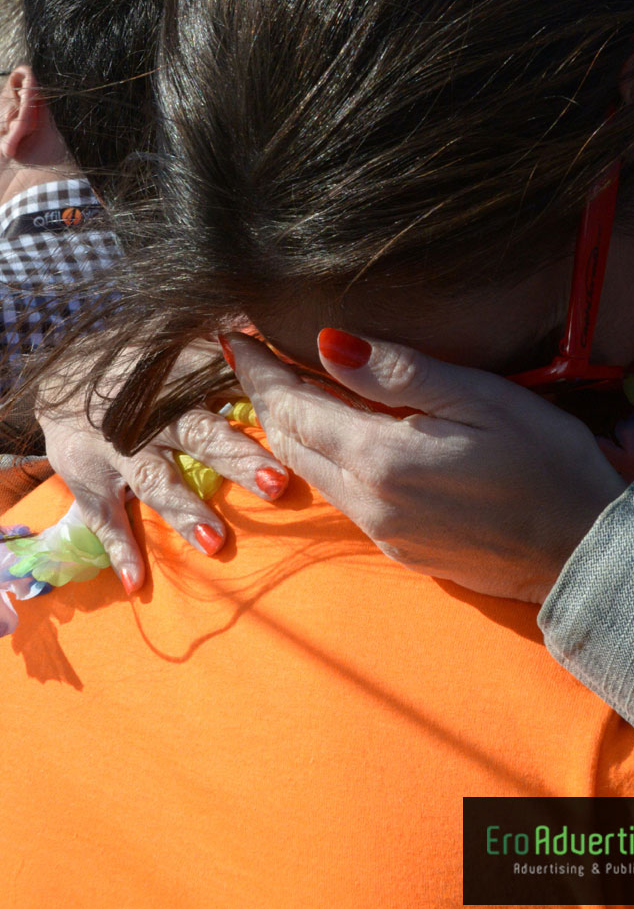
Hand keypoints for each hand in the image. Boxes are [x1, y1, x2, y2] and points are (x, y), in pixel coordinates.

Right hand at [36, 347, 288, 594]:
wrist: (63, 377)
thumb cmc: (144, 365)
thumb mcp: (179, 341)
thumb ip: (231, 342)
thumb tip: (282, 324)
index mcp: (179, 371)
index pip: (226, 381)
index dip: (260, 397)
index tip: (296, 418)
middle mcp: (150, 410)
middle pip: (197, 431)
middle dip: (235, 457)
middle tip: (276, 483)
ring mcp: (116, 448)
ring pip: (154, 478)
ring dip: (184, 509)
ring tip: (215, 541)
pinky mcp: (88, 478)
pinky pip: (103, 518)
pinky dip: (120, 550)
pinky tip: (138, 583)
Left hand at [222, 330, 626, 603]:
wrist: (584, 553)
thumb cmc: (548, 464)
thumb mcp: (483, 400)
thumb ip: (402, 373)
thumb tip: (330, 343)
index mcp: (382, 458)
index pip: (294, 406)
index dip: (259, 370)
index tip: (235, 336)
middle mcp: (368, 501)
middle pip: (289, 441)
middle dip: (264, 395)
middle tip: (250, 354)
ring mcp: (382, 532)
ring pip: (309, 471)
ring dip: (289, 427)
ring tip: (283, 385)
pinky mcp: (399, 548)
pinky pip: (339, 495)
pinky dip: (320, 457)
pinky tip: (334, 433)